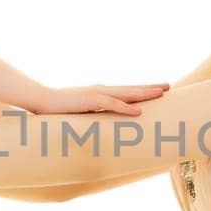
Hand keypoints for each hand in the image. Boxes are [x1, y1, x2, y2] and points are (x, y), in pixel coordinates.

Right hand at [31, 82, 170, 115]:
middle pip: (131, 89)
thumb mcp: (79, 111)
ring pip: (126, 93)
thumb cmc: (58, 108)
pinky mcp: (90, 100)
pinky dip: (126, 107)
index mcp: (100, 93)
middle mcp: (102, 90)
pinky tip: (139, 110)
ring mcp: (97, 94)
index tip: (158, 90)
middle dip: (150, 88)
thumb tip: (99, 123)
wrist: (41, 100)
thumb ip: (91, 114)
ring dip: (144, 93)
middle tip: (168, 86)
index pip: (126, 91)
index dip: (142, 90)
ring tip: (161, 93)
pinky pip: (112, 104)